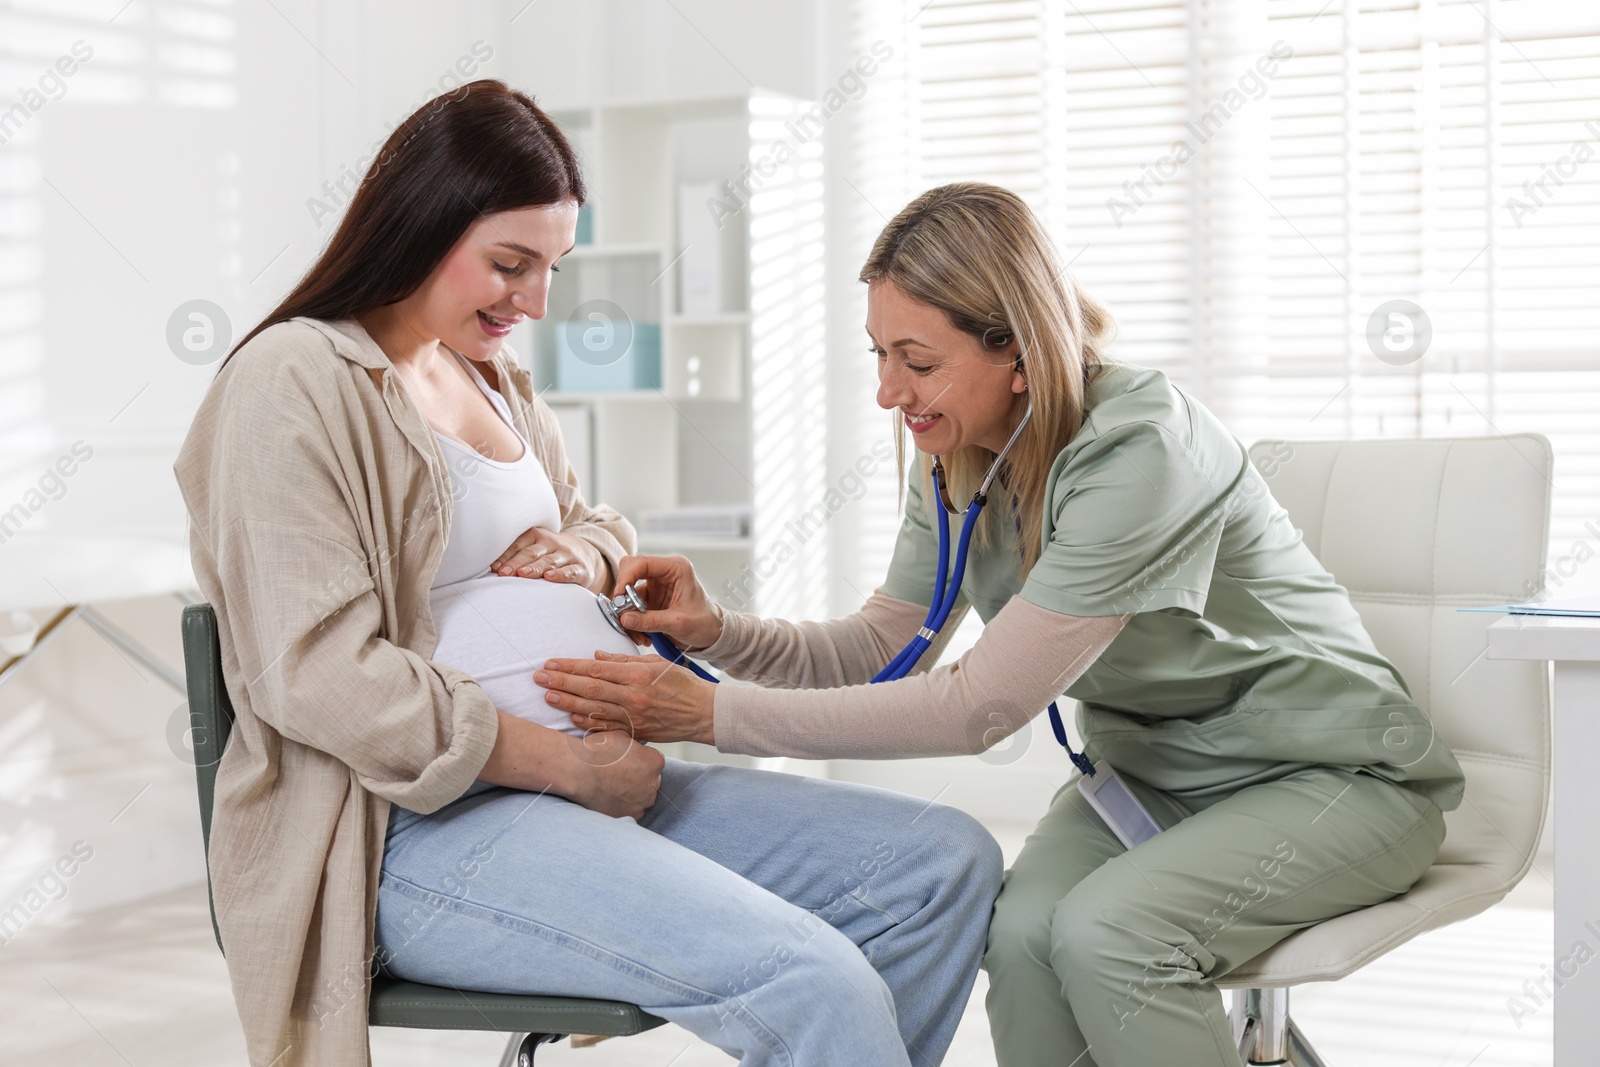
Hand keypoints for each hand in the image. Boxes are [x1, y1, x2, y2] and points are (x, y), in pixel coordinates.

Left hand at [492, 528, 608, 593]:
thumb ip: (517, 555)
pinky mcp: (581, 568)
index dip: (506, 556)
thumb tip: (491, 569)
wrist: (586, 556)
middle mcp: (553, 542)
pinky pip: (570, 571)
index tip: (494, 568)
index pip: (519, 545)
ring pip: (549, 561)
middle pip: (532, 553)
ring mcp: (567, 555)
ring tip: (523, 574)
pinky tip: (550, 577)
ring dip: (535, 567)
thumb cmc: (551, 555)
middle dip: (516, 563)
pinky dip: (560, 574)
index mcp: (537, 535)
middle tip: (504, 574)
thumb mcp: (536, 549)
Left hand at [537, 651, 716, 745]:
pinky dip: (587, 723)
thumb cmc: (682, 684)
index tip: (551, 663)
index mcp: (637, 675)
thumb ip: (625, 660)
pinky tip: (571, 718)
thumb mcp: (656, 664)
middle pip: (589, 688)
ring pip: (593, 709)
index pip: (596, 669)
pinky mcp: (635, 731)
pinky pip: (606, 728)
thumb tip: (596, 657)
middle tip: (539, 678)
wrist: (703, 713)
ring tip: (548, 696)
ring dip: (568, 703)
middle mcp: (633, 696)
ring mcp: (633, 716)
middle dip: (561, 683)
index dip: (570, 666)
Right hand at [560, 729, 663, 820]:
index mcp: (655, 762)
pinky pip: (631, 812)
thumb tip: (632, 749)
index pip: (654, 761)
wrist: (579, 771)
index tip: (626, 760)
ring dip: (632, 794)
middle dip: (638, 778)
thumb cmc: (598, 751)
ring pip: (642, 799)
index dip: (640, 759)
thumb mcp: (621, 736)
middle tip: (618, 774)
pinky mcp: (628, 816)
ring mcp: (641, 803)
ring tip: (612, 787)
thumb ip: (634, 745)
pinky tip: (610, 798)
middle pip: (650, 782)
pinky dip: (623, 807)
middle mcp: (653, 785)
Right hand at [611, 555, 721, 650]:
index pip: (642, 562)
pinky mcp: (651, 598)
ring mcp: (656, 584)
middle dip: (623, 595)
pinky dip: (632, 620)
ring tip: (637, 634)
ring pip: (627, 592)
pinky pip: (631, 605)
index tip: (618, 597)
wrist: (712, 634)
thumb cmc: (704, 623)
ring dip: (627, 613)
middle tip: (622, 614)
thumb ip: (651, 621)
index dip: (626, 577)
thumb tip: (624, 619)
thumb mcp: (678, 623)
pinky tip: (642, 635)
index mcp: (676, 568)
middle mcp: (664, 572)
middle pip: (630, 572)